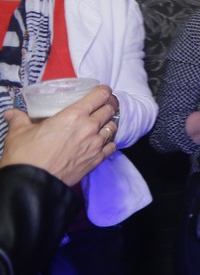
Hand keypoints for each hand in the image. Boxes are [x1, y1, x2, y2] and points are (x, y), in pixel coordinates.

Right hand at [1, 85, 116, 185]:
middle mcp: (89, 127)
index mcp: (74, 115)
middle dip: (108, 105)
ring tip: (103, 123)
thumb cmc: (26, 156)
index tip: (103, 91)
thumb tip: (11, 113)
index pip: (99, 96)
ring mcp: (95, 144)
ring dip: (109, 123)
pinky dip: (109, 142)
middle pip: (109, 110)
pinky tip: (102, 142)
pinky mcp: (97, 160)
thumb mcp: (19, 132)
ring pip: (113, 127)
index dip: (103, 91)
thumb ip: (19, 119)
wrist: (32, 184)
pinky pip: (112, 146)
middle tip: (104, 105)